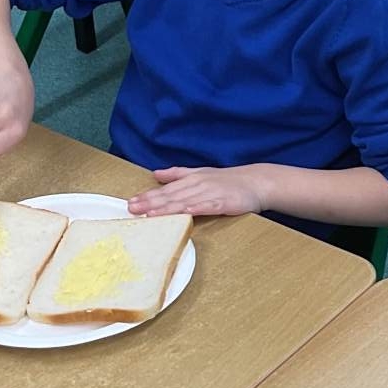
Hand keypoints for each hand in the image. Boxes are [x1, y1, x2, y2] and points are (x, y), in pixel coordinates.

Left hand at [128, 164, 267, 217]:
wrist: (256, 181)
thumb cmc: (227, 180)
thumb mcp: (200, 173)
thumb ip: (177, 174)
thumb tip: (156, 174)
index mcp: (191, 179)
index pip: (165, 190)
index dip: (148, 196)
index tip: (131, 202)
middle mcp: (198, 185)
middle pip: (171, 196)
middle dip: (151, 203)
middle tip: (133, 209)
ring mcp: (211, 193)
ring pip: (185, 201)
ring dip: (168, 208)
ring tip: (152, 214)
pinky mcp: (224, 202)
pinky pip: (208, 206)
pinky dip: (196, 208)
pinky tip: (185, 212)